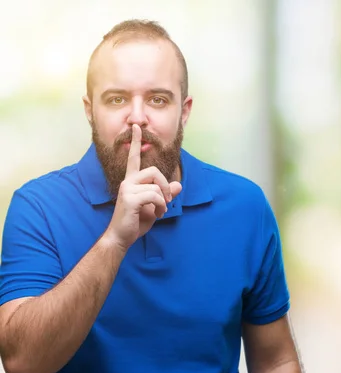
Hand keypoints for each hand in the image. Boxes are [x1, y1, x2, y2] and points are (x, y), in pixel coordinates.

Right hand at [104, 124, 182, 249]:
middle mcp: (127, 182)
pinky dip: (161, 206)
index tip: (136, 127)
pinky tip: (157, 214)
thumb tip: (178, 185)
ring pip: (156, 186)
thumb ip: (166, 195)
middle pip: (153, 171)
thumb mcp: (156, 207)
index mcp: (131, 181)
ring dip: (164, 200)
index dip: (135, 142)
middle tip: (168, 200)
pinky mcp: (130, 199)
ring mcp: (127, 189)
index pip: (133, 158)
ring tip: (161, 211)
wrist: (122, 237)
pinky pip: (155, 196)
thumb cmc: (136, 222)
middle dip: (165, 185)